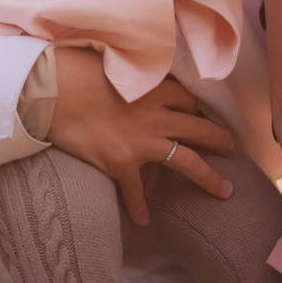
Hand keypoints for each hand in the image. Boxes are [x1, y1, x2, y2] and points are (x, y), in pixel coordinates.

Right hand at [44, 45, 233, 226]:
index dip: (198, 109)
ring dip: (209, 178)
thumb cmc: (75, 69)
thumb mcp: (113, 61)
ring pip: (188, 162)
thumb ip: (133, 72)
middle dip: (221, 140)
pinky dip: (140, 208)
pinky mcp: (121, 162)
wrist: (49, 92)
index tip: (203, 116)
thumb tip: (134, 70)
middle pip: (200, 129)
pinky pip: (136, 191)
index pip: (189, 99)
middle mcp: (156, 116)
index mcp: (155, 88)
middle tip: (232, 148)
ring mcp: (142, 141)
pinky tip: (144, 221)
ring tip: (225, 190)